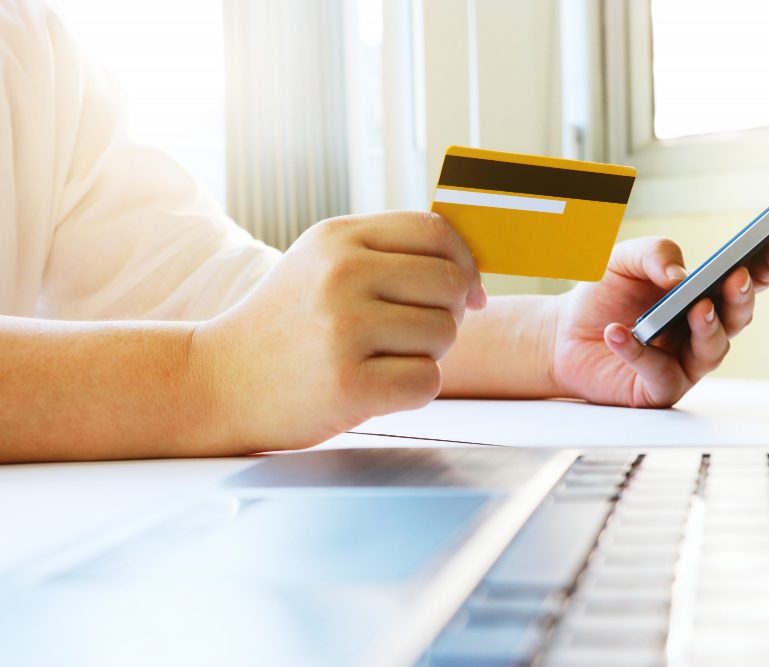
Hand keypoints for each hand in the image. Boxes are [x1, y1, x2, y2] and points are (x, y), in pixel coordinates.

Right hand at [192, 211, 485, 451]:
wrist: (218, 382)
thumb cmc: (286, 325)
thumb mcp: (322, 265)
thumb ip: (388, 256)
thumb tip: (471, 274)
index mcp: (339, 238)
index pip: (436, 230)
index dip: (465, 263)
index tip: (469, 292)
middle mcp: (341, 275)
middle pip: (451, 284)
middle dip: (447, 314)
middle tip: (410, 334)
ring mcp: (343, 329)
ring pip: (445, 334)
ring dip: (426, 354)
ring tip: (379, 358)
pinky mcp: (347, 385)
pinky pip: (427, 382)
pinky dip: (412, 391)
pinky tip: (375, 387)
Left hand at [551, 235, 768, 407]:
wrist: (563, 334)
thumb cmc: (603, 296)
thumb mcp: (623, 259)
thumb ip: (654, 254)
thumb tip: (679, 277)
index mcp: (704, 294)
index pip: (747, 280)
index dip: (768, 266)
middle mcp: (703, 330)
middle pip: (738, 317)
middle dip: (741, 297)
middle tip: (735, 278)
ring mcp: (686, 362)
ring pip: (713, 349)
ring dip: (707, 327)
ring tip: (695, 307)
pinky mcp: (660, 389)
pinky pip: (659, 373)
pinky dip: (639, 352)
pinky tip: (619, 333)